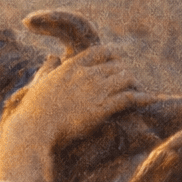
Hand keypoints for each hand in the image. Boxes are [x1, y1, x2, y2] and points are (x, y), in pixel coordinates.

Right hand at [16, 46, 149, 148]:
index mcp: (71, 67)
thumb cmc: (31, 112)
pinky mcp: (103, 108)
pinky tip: (149, 100)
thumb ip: (47, 69)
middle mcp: (86, 75)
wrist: (34, 130)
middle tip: (128, 82)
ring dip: (133, 84)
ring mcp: (96, 90)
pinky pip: (130, 98)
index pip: (99, 52)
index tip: (116, 61)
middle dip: (123, 73)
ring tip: (138, 92)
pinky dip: (142, 98)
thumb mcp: (38, 84)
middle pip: (116, 65)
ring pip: (126, 78)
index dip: (111, 55)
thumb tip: (52, 58)